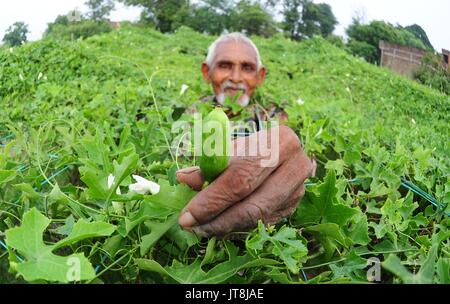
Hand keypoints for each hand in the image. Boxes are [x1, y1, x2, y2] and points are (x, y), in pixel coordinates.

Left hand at [176, 125, 315, 236]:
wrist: (280, 150)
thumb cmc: (249, 147)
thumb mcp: (228, 149)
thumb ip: (207, 165)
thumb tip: (183, 179)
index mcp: (278, 142)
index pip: (241, 178)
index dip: (212, 200)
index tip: (187, 215)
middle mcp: (295, 166)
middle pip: (252, 204)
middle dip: (217, 220)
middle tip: (191, 227)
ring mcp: (298, 189)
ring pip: (258, 219)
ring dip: (226, 228)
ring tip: (201, 228)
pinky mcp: (294, 206)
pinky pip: (262, 224)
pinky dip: (238, 228)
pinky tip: (220, 227)